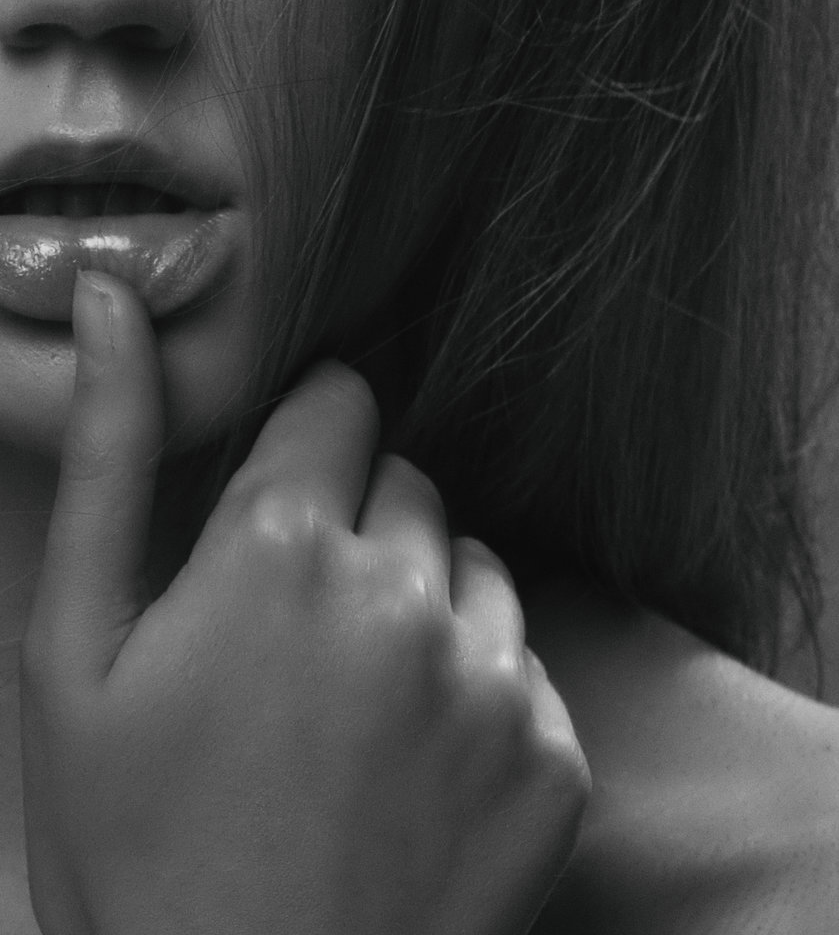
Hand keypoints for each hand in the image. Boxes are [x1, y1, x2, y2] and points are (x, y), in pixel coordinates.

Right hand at [20, 270, 588, 934]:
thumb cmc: (133, 842)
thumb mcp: (76, 647)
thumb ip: (107, 452)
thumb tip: (114, 300)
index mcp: (285, 547)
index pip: (339, 402)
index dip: (303, 448)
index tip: (280, 507)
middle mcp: (407, 594)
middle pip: (405, 481)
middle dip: (356, 527)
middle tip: (295, 635)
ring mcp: (493, 680)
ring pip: (470, 565)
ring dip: (421, 604)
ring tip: (355, 707)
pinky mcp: (553, 759)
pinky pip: (524, 663)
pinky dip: (477, 692)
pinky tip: (414, 769)